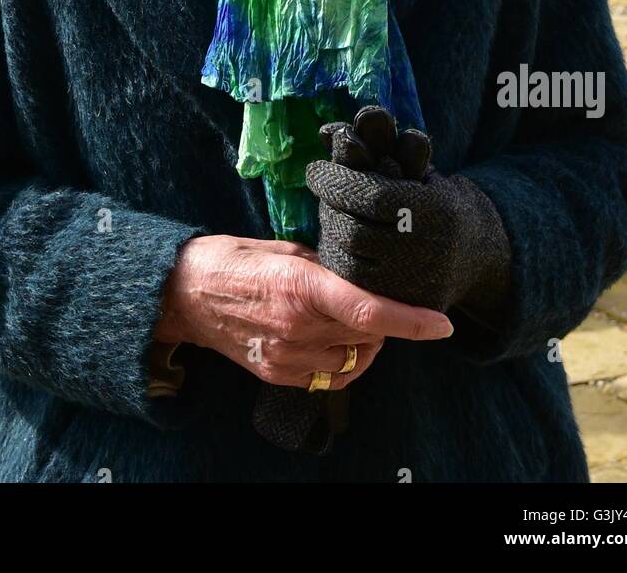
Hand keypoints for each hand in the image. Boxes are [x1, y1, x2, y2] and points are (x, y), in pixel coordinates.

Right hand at [156, 233, 454, 390]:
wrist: (185, 293)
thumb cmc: (234, 259)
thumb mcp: (284, 249)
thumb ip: (326, 266)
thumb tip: (364, 274)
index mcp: (301, 286)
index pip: (370, 311)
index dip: (412, 321)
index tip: (442, 324)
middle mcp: (298, 326)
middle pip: (368, 335)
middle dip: (385, 321)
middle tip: (381, 299)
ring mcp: (287, 356)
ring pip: (354, 359)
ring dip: (366, 343)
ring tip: (354, 318)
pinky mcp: (278, 374)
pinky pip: (331, 376)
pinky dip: (345, 361)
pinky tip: (336, 340)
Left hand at [304, 112, 511, 321]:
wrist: (477, 252)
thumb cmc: (438, 199)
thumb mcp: (418, 168)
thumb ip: (379, 149)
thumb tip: (331, 131)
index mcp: (431, 210)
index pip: (369, 194)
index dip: (336, 181)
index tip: (315, 169)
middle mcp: (425, 248)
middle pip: (355, 229)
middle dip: (328, 206)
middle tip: (318, 187)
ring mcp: (415, 281)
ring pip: (351, 259)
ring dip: (330, 231)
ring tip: (328, 210)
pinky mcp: (406, 304)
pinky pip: (357, 285)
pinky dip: (339, 259)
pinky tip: (335, 239)